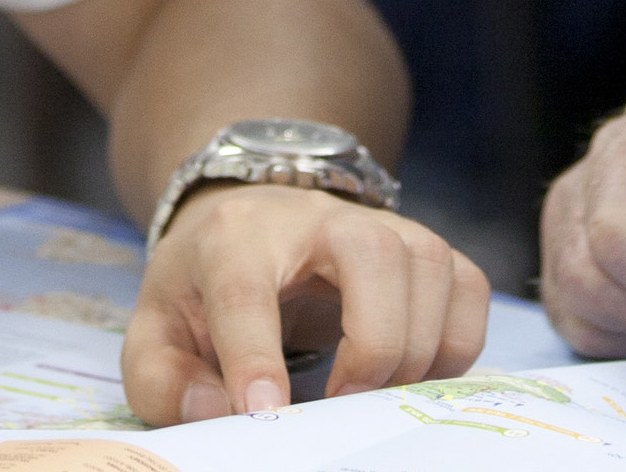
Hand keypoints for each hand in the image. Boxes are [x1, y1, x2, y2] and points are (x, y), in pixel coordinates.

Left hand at [127, 185, 488, 423]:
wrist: (251, 225)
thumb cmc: (206, 286)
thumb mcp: (157, 331)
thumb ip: (163, 379)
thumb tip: (216, 409)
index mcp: (234, 238)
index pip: (245, 289)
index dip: (255, 355)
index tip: (263, 409)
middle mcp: (316, 217)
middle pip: (372, 253)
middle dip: (372, 342)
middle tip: (343, 402)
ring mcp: (382, 223)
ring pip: (430, 266)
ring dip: (414, 349)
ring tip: (373, 394)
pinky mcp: (425, 245)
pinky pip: (469, 288)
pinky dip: (454, 344)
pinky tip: (413, 374)